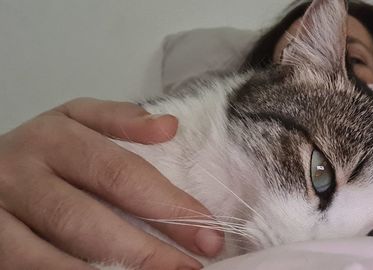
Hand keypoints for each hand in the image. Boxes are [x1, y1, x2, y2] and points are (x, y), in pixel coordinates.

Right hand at [0, 98, 222, 269]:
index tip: (208, 230)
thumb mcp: (76, 120)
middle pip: (88, 220)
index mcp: (53, 138)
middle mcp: (20, 176)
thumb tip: (169, 126)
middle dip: (145, 251)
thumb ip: (121, 119)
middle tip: (190, 268)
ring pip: (52, 257)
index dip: (167, 205)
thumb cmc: (44, 151)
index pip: (120, 174)